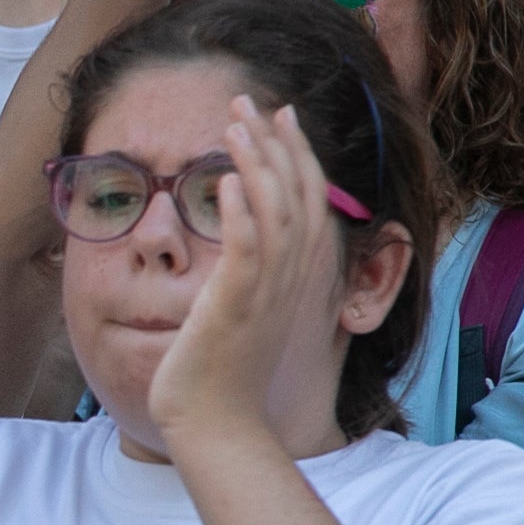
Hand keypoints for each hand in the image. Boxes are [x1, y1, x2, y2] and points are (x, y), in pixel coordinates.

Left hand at [146, 98, 354, 449]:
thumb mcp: (245, 312)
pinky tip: (229, 177)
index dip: (297, 155)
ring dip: (257, 161)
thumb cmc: (223, 373)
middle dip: (276, 142)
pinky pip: (246, 250)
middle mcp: (290, 280)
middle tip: (251, 99)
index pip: (307, 201)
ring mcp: (265, 293)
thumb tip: (246, 243)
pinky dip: (242, 211)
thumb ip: (253, 275)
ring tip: (235, 121)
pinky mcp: (235, 306)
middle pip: (296, 195)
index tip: (282, 115)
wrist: (216, 425)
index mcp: (295, 278)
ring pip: (274, 212)